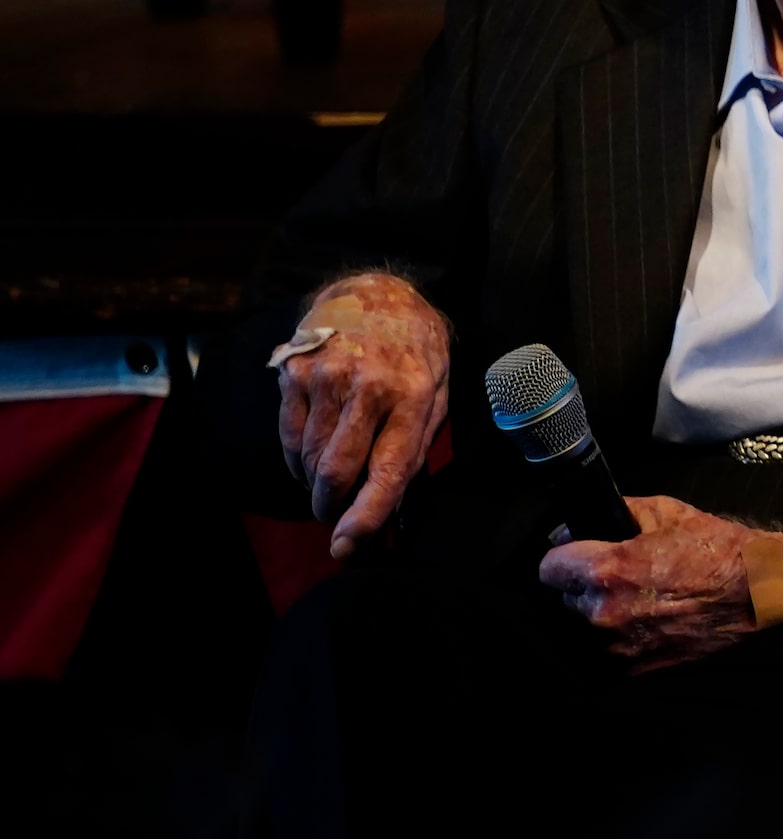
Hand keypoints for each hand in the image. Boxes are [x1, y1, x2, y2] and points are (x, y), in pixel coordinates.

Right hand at [277, 272, 450, 558]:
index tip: (346, 546)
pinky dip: (297, 459)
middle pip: (337, 471)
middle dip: (330, 507)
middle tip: (333, 516)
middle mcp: (370, 386)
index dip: (365, 516)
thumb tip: (391, 506)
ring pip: (310, 458)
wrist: (377, 292)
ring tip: (327, 481)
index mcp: (415, 395)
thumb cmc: (414, 352)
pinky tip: (311, 457)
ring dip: (314, 483)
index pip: (388, 470)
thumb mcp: (437, 392)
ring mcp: (328, 377)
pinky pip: (289, 436)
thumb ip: (415, 446)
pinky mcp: (296, 371)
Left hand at [537, 496, 782, 672]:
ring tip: (639, 599)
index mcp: (607, 571)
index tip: (577, 556)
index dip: (565, 557)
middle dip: (586, 586)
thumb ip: (615, 514)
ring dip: (602, 614)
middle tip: (621, 575)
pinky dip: (621, 638)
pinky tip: (648, 620)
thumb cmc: (717, 551)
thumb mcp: (665, 511)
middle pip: (566, 599)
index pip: (547, 568)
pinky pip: (608, 651)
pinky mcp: (636, 669)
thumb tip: (577, 525)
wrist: (758, 591)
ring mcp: (620, 647)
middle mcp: (606, 613)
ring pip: (586, 627)